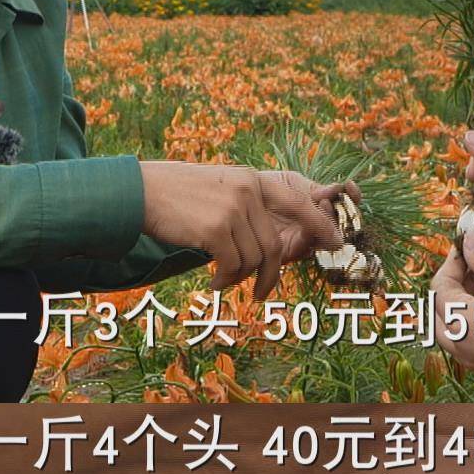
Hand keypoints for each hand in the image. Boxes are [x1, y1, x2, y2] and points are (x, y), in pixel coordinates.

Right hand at [140, 162, 357, 299]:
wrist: (138, 193)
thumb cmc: (176, 195)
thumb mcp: (218, 189)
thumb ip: (244, 207)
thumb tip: (268, 243)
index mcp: (251, 180)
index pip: (298, 202)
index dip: (320, 224)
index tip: (334, 243)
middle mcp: (247, 191)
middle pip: (273, 245)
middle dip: (269, 275)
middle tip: (263, 293)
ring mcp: (232, 209)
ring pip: (253, 259)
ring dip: (239, 278)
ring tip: (221, 281)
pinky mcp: (215, 229)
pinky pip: (233, 266)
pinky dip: (225, 281)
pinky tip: (212, 283)